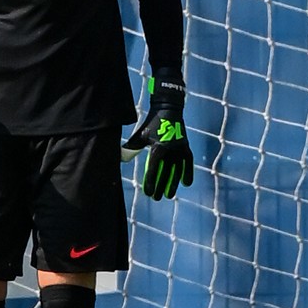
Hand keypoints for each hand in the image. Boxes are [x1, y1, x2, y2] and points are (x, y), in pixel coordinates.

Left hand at [122, 72, 193, 199]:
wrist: (168, 109)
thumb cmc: (151, 123)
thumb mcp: (140, 135)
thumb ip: (131, 148)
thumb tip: (120, 159)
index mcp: (158, 147)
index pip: (153, 168)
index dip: (150, 181)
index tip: (147, 193)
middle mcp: (170, 149)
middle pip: (165, 172)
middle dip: (160, 186)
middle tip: (156, 198)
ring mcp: (179, 148)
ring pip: (176, 170)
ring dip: (172, 183)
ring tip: (168, 195)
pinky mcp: (185, 146)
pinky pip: (187, 163)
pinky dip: (187, 172)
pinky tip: (186, 184)